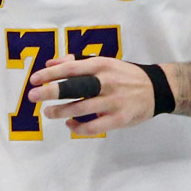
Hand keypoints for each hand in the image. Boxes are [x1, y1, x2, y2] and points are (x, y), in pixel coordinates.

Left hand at [27, 56, 156, 136]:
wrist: (157, 89)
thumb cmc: (123, 75)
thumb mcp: (104, 62)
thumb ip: (76, 62)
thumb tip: (49, 64)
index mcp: (101, 66)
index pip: (71, 68)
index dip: (50, 74)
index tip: (33, 80)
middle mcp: (106, 82)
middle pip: (74, 88)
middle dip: (50, 92)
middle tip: (32, 96)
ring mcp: (113, 102)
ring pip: (81, 109)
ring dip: (60, 112)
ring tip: (48, 112)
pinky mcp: (120, 119)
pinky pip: (94, 127)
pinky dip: (78, 127)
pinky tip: (69, 124)